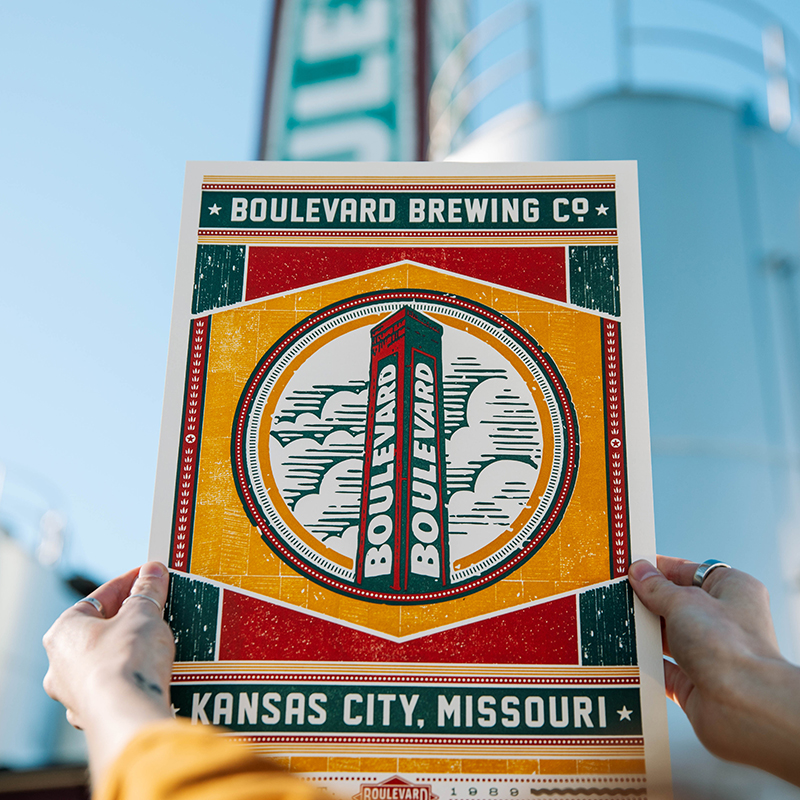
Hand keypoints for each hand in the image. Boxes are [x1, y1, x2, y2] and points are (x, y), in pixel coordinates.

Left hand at [43, 562, 174, 781]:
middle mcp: (60, 664)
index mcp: (64, 632)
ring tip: (157, 640)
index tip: (148, 577)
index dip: (128, 583)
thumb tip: (151, 572)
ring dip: (128, 648)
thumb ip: (146, 591)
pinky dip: (130, 676)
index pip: (99, 597)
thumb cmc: (126, 659)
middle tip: (155, 607)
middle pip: (99, 629)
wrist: (129, 712)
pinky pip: (114, 687)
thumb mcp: (143, 613)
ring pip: (104, 661)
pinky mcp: (93, 715)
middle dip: (128, 617)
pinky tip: (150, 671)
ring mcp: (74, 693)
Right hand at [629, 556, 799, 785]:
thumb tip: (640, 572)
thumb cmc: (728, 646)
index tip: (634, 566)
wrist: (743, 706)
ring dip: (646, 632)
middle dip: (649, 601)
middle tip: (617, 592)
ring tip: (617, 619)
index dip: (662, 568)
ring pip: (670, 637)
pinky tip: (625, 653)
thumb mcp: (683, 602)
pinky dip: (646, 663)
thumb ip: (657, 588)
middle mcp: (726, 622)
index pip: (692, 572)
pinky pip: (665, 669)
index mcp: (733, 591)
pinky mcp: (697, 685)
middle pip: (679, 605)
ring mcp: (712, 655)